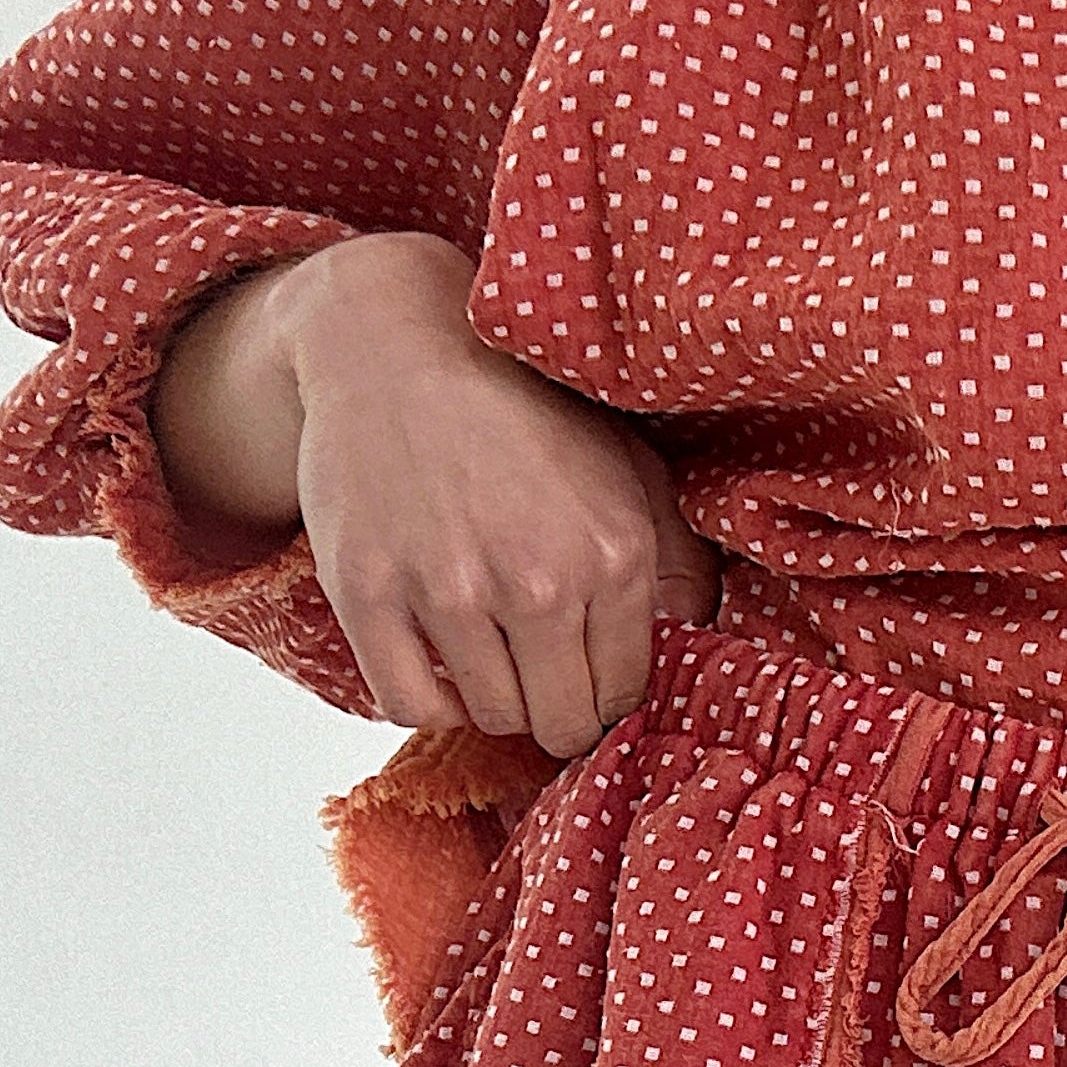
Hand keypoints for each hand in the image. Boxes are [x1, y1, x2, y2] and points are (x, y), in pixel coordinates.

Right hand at [161, 232, 720, 755]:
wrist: (394, 344)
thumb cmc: (515, 404)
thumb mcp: (625, 464)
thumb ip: (675, 555)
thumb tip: (697, 631)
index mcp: (612, 555)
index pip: (624, 692)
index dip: (607, 695)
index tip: (588, 678)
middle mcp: (537, 582)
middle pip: (560, 721)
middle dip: (558, 712)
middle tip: (542, 682)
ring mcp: (448, 591)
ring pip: (490, 716)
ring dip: (494, 699)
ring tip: (492, 657)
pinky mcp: (370, 594)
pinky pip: (409, 704)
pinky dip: (427, 701)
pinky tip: (439, 667)